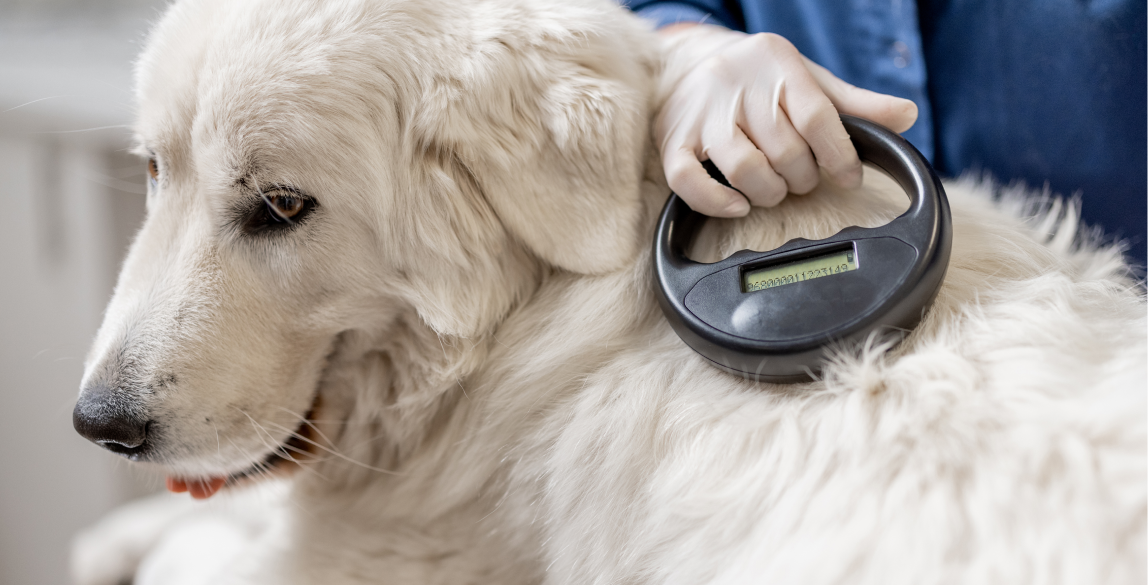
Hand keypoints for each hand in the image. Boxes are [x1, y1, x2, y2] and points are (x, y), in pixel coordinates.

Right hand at [656, 24, 918, 216]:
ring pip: (744, 168)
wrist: (688, 61)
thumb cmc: (758, 79)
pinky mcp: (671, 140)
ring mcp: (701, 114)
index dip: (840, 156)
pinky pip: (689, 180)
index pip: (818, 118)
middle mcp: (736, 85)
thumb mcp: (808, 80)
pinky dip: (716, 201)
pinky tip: (738, 205)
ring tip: (774, 189)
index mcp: (776, 64)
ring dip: (768, 192)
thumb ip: (854, 103)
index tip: (848, 176)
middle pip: (785, 150)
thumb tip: (907, 117)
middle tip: (804, 179)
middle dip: (803, 177)